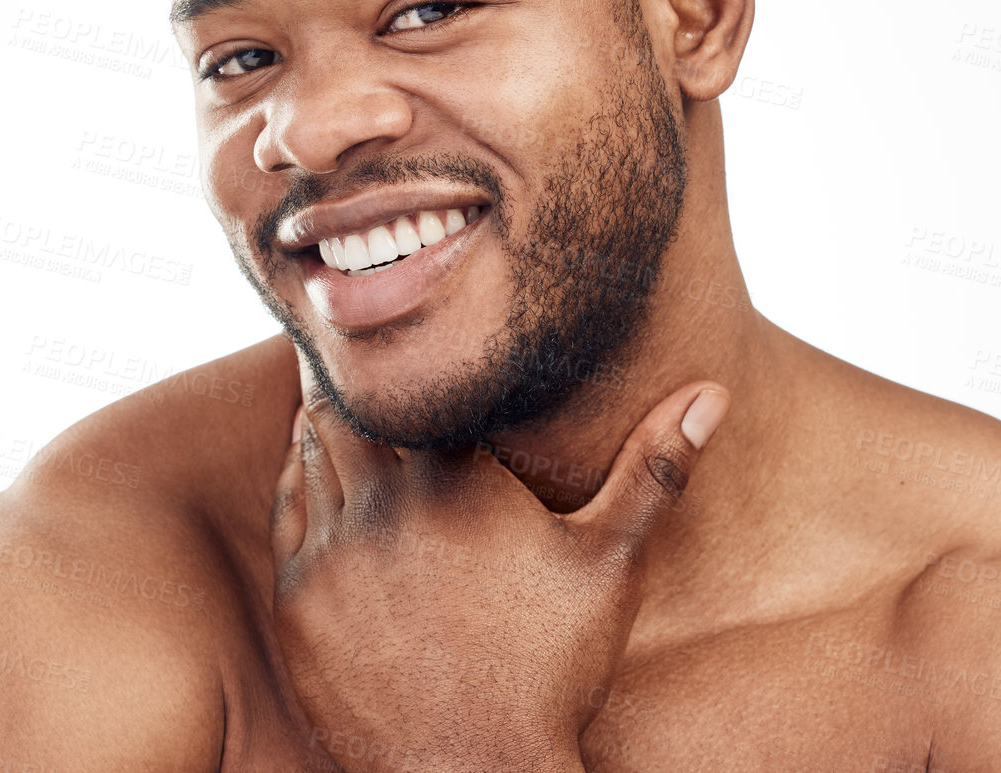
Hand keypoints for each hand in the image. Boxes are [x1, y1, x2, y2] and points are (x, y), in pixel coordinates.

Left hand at [270, 379, 730, 772]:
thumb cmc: (553, 671)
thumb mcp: (612, 563)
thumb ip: (655, 468)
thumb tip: (713, 393)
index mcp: (454, 478)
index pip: (409, 377)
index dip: (408, 350)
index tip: (412, 329)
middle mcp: (382, 504)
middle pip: (344, 404)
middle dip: (356, 380)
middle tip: (368, 359)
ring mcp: (330, 554)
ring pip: (308, 451)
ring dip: (323, 426)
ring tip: (342, 406)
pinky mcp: (296, 603)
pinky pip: (287, 513)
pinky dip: (300, 482)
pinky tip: (319, 476)